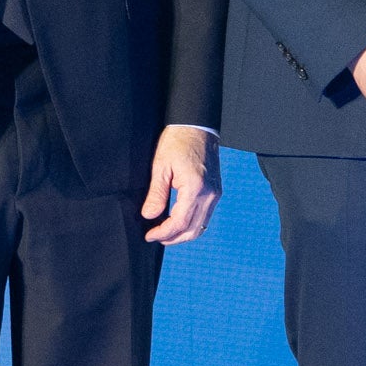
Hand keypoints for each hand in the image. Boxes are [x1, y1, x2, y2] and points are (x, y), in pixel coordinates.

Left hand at [142, 125, 221, 244]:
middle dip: (173, 238)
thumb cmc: (178, 142)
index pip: (179, 222)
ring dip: (183, 234)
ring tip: (165, 233)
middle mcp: (209, 195)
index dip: (164, 233)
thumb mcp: (161, 166)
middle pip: (193, 230)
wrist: (197, 127)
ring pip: (201, 226)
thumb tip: (149, 216)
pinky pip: (205, 216)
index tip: (150, 235)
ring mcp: (215, 194)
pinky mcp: (216, 192)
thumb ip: (156, 194)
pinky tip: (178, 221)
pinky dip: (192, 224)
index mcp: (195, 188)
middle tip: (156, 237)